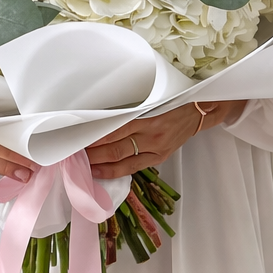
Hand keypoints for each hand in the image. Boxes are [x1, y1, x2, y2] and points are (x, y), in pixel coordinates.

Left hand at [86, 100, 245, 179]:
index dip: (94, 138)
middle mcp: (151, 135)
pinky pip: (133, 167)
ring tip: (82, 165)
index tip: (77, 139)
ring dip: (100, 164)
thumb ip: (129, 111)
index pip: (114, 130)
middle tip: (72, 155)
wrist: (200, 111)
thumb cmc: (174, 101)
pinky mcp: (159, 158)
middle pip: (114, 148)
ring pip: (122, 161)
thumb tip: (101, 120)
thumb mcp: (152, 101)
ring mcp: (156, 149)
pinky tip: (102, 172)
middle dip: (92, 153)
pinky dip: (116, 171)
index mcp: (148, 117)